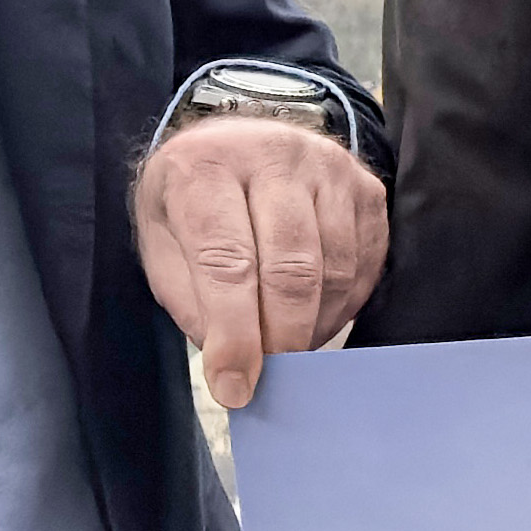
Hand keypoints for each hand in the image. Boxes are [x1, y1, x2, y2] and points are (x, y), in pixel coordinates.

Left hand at [135, 115, 388, 408]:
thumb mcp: (164, 243)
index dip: (234, 334)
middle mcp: (273, 155)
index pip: (227, 262)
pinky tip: (315, 313)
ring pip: (335, 271)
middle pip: (291, 269)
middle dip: (281, 338)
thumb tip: (235, 363)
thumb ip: (192, 300)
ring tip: (288, 342)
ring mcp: (328, 167)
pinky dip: (342, 305)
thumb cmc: (194, 202)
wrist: (237, 143)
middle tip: (270, 376)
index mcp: (206, 165)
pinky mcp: (366, 187)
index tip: (234, 387)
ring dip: (313, 325)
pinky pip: (365, 265)